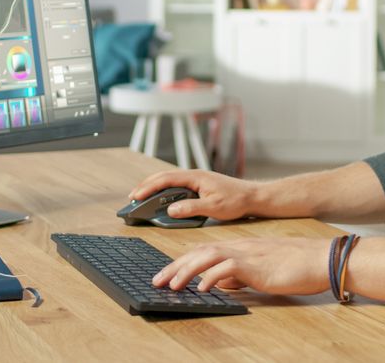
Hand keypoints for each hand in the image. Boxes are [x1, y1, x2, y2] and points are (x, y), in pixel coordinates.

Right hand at [128, 170, 260, 221]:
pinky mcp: (199, 186)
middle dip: (146, 186)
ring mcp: (196, 180)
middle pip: (164, 177)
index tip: (136, 196)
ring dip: (154, 187)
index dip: (149, 187)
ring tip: (142, 198)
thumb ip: (191, 208)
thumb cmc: (236, 200)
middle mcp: (194, 175)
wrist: (252, 196)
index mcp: (195, 177)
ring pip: (169, 180)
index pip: (166, 179)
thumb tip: (171, 210)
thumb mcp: (213, 207)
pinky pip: (176, 186)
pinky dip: (164, 191)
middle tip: (132, 197)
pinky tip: (161, 199)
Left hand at [152, 237, 329, 294]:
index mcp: (239, 248)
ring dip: (186, 270)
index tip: (166, 275)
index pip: (203, 252)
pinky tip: (201, 288)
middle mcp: (239, 247)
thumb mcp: (260, 272)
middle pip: (199, 252)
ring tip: (172, 285)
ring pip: (208, 256)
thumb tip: (220, 284)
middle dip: (175, 266)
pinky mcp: (255, 264)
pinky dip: (211, 277)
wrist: (318, 259)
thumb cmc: (294, 266)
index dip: (182, 263)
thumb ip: (239, 275)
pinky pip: (228, 268)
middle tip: (157, 281)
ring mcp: (246, 254)